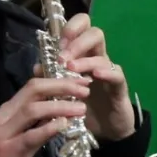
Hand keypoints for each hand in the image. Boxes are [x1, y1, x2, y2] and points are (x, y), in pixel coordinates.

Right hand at [0, 77, 90, 156]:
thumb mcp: (18, 134)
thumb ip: (36, 121)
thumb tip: (60, 110)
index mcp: (8, 109)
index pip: (34, 85)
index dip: (58, 80)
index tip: (80, 80)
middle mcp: (5, 116)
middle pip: (34, 90)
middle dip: (62, 86)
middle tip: (86, 88)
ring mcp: (5, 132)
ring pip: (33, 109)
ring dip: (60, 106)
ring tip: (82, 108)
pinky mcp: (8, 151)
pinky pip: (30, 136)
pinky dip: (49, 128)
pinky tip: (65, 125)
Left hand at [52, 13, 134, 141]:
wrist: (107, 129)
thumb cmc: (85, 106)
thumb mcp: (65, 92)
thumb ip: (52, 78)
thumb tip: (37, 67)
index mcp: (84, 55)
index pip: (82, 28)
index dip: (70, 28)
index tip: (58, 45)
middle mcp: (98, 59)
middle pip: (95, 33)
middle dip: (77, 40)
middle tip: (63, 57)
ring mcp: (110, 72)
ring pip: (102, 54)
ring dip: (84, 59)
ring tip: (70, 68)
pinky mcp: (119, 87)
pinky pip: (116, 74)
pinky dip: (106, 72)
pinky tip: (95, 75)